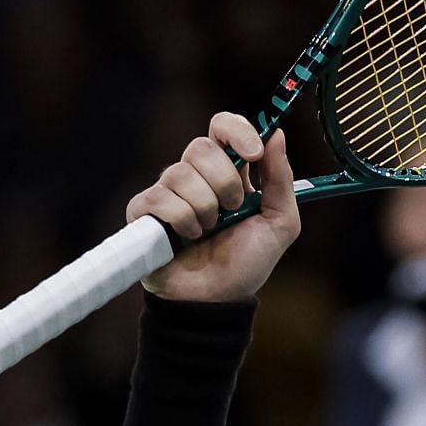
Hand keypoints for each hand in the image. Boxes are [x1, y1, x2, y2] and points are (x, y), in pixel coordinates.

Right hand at [128, 113, 301, 301]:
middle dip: (224, 183)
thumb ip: (281, 179)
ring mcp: (168, 191)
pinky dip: (181, 221)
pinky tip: (187, 238)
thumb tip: (277, 134)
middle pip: (202, 147)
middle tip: (232, 210)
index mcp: (229, 171)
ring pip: (181, 173)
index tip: (253, 153)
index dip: (237, 131)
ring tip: (208, 231)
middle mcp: (196, 175)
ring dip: (205, 208)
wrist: (218, 299)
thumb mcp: (280, 222)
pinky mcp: (144, 211)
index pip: (223, 126)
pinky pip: (160, 198)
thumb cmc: (246, 262)